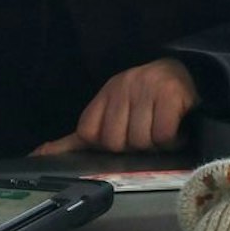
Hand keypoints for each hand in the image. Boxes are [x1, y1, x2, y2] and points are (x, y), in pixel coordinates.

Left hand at [31, 57, 197, 155]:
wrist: (190, 75)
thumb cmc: (146, 102)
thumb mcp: (109, 114)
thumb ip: (76, 139)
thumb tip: (39, 155)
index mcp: (106, 93)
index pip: (89, 133)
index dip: (108, 144)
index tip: (125, 136)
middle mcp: (123, 86)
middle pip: (114, 142)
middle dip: (133, 147)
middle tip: (147, 134)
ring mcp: (147, 88)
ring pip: (140, 142)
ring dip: (155, 145)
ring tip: (163, 131)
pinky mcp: (171, 94)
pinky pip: (162, 136)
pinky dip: (171, 140)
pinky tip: (176, 130)